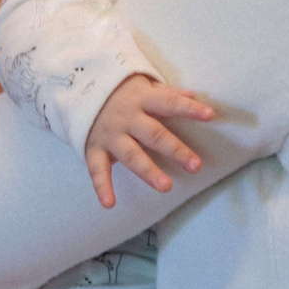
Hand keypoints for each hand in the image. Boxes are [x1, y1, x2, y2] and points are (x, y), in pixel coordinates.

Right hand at [82, 74, 214, 207]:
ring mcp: (110, 134)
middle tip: (195, 165)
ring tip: (166, 187)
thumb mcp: (142, 84)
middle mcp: (126, 118)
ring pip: (131, 155)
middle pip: (153, 134)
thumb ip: (166, 92)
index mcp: (142, 99)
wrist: (78, 89)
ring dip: (148, 171)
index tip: (210, 115)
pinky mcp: (94, 148)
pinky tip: (110, 204)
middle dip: (175, 150)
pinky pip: (97, 169)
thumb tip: (192, 95)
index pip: (169, 102)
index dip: (189, 108)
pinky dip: (102, 187)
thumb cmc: (120, 90)